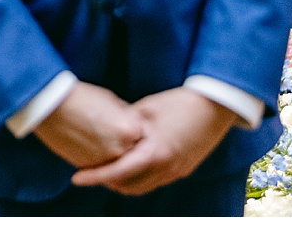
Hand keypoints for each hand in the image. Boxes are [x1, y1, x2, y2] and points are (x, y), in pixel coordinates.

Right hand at [32, 82, 143, 169]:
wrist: (53, 106)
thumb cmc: (83, 97)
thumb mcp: (113, 101)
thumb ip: (127, 117)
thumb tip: (133, 127)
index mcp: (130, 130)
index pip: (141, 133)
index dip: (131, 125)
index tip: (122, 118)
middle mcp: (121, 150)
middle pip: (131, 150)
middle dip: (124, 141)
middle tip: (108, 127)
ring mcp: (105, 161)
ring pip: (116, 160)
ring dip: (111, 151)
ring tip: (96, 133)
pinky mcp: (90, 168)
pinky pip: (101, 166)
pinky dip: (97, 157)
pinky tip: (87, 140)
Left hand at [70, 89, 235, 194]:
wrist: (215, 107)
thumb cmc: (179, 102)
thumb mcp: (147, 109)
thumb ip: (126, 123)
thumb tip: (106, 129)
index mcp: (154, 153)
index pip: (117, 173)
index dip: (95, 177)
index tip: (77, 178)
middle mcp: (165, 169)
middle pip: (129, 187)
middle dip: (107, 182)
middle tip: (90, 171)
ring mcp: (175, 172)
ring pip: (142, 188)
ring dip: (123, 183)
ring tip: (107, 169)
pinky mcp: (183, 170)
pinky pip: (156, 182)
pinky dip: (139, 178)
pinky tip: (131, 165)